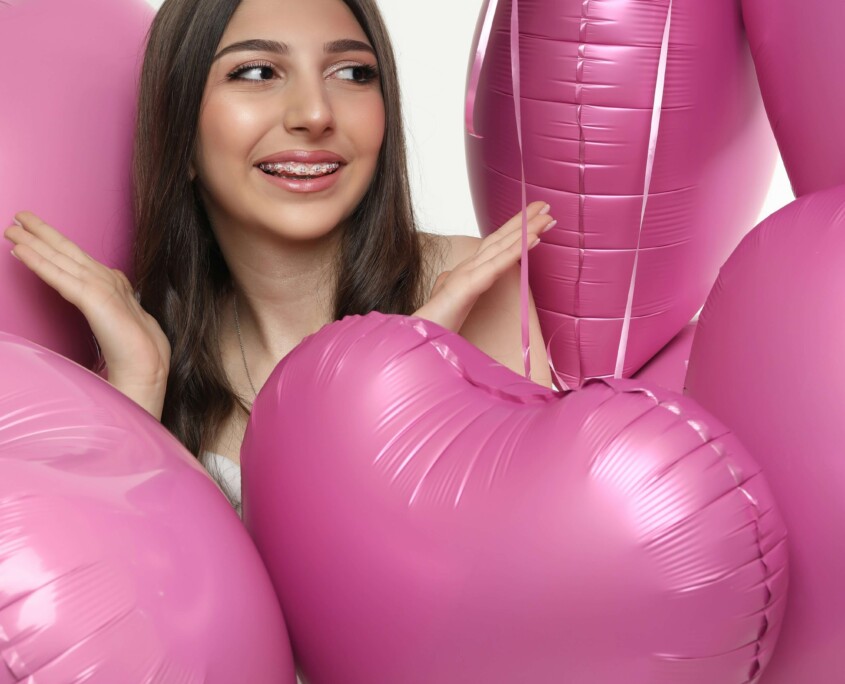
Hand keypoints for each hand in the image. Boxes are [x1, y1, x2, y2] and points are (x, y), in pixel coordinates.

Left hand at [5, 212, 169, 418]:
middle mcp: (107, 280)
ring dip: (35, 241)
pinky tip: (20, 251)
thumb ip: (105, 313)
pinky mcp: (93, 298)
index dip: (56, 246)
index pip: (79, 261)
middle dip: (43, 233)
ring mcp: (101, 287)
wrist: (146, 368)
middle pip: (69, 251)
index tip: (34, 237)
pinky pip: (58, 277)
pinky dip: (38, 263)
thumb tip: (97, 311)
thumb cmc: (134, 354)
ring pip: (61, 259)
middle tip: (20, 216)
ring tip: (12, 227)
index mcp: (113, 286)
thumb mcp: (117, 327)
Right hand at [413, 201, 554, 331]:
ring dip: (526, 229)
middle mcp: (466, 268)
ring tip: (546, 216)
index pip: (493, 246)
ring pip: (501, 247)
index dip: (513, 231)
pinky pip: (496, 266)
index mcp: (464, 273)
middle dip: (523, 222)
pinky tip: (533, 238)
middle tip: (546, 207)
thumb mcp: (441, 302)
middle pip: (500, 240)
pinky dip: (516, 250)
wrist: (413, 340)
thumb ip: (445, 286)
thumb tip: (447, 277)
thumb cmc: (429, 325)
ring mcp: (467, 275)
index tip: (535, 219)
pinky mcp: (468, 286)